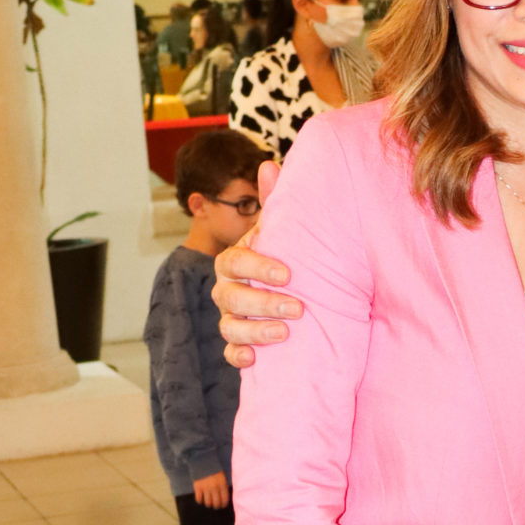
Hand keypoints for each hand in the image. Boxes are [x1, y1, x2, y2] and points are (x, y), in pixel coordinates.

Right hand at [191, 470, 229, 508]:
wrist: (202, 461)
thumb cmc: (214, 470)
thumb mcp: (222, 477)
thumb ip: (224, 486)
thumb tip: (225, 498)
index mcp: (222, 484)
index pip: (225, 499)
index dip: (224, 504)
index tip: (222, 506)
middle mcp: (214, 487)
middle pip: (216, 503)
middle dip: (216, 506)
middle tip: (215, 506)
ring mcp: (206, 488)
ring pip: (208, 503)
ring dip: (209, 505)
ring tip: (209, 504)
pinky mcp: (197, 487)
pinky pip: (199, 499)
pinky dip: (200, 501)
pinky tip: (201, 500)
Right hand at [213, 163, 295, 367]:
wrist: (289, 291)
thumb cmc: (283, 258)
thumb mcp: (280, 232)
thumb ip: (275, 201)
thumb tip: (269, 164)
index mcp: (235, 261)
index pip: (235, 262)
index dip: (258, 268)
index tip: (288, 274)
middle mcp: (227, 289)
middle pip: (232, 297)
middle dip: (263, 303)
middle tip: (298, 308)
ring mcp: (230, 317)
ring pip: (229, 327)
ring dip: (254, 331)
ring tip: (284, 333)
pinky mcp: (239, 343)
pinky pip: (229, 354)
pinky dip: (239, 357)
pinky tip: (256, 360)